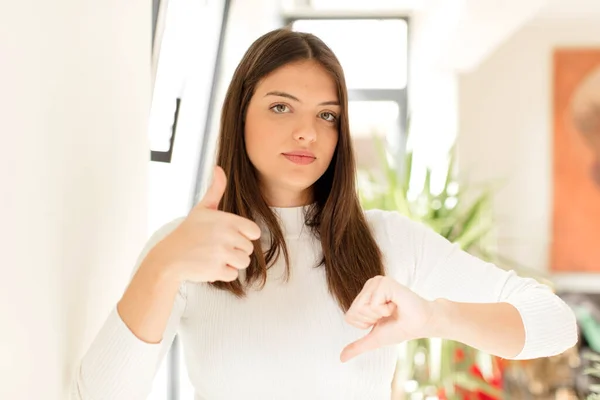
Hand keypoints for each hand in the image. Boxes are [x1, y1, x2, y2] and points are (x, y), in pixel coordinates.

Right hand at [144, 166, 260, 282]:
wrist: (169, 257)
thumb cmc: (188, 232)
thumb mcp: (202, 208)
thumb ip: (215, 189)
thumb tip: (218, 168)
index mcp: (226, 220)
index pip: (254, 231)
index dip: (243, 236)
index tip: (229, 236)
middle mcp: (226, 235)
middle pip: (248, 249)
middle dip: (235, 250)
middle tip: (216, 247)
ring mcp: (221, 253)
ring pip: (243, 262)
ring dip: (231, 262)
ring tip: (213, 256)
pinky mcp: (216, 270)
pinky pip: (233, 275)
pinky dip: (222, 273)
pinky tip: (208, 265)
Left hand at [340, 276, 435, 362]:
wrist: (421, 324)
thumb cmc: (400, 328)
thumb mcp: (375, 338)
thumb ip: (358, 346)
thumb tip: (341, 358)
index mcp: (364, 295)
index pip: (349, 316)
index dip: (365, 324)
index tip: (381, 319)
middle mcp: (369, 285)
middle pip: (354, 311)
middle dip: (372, 319)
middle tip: (388, 314)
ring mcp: (377, 282)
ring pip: (362, 307)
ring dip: (379, 313)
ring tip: (392, 308)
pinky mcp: (385, 282)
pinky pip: (373, 303)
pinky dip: (386, 309)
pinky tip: (395, 304)